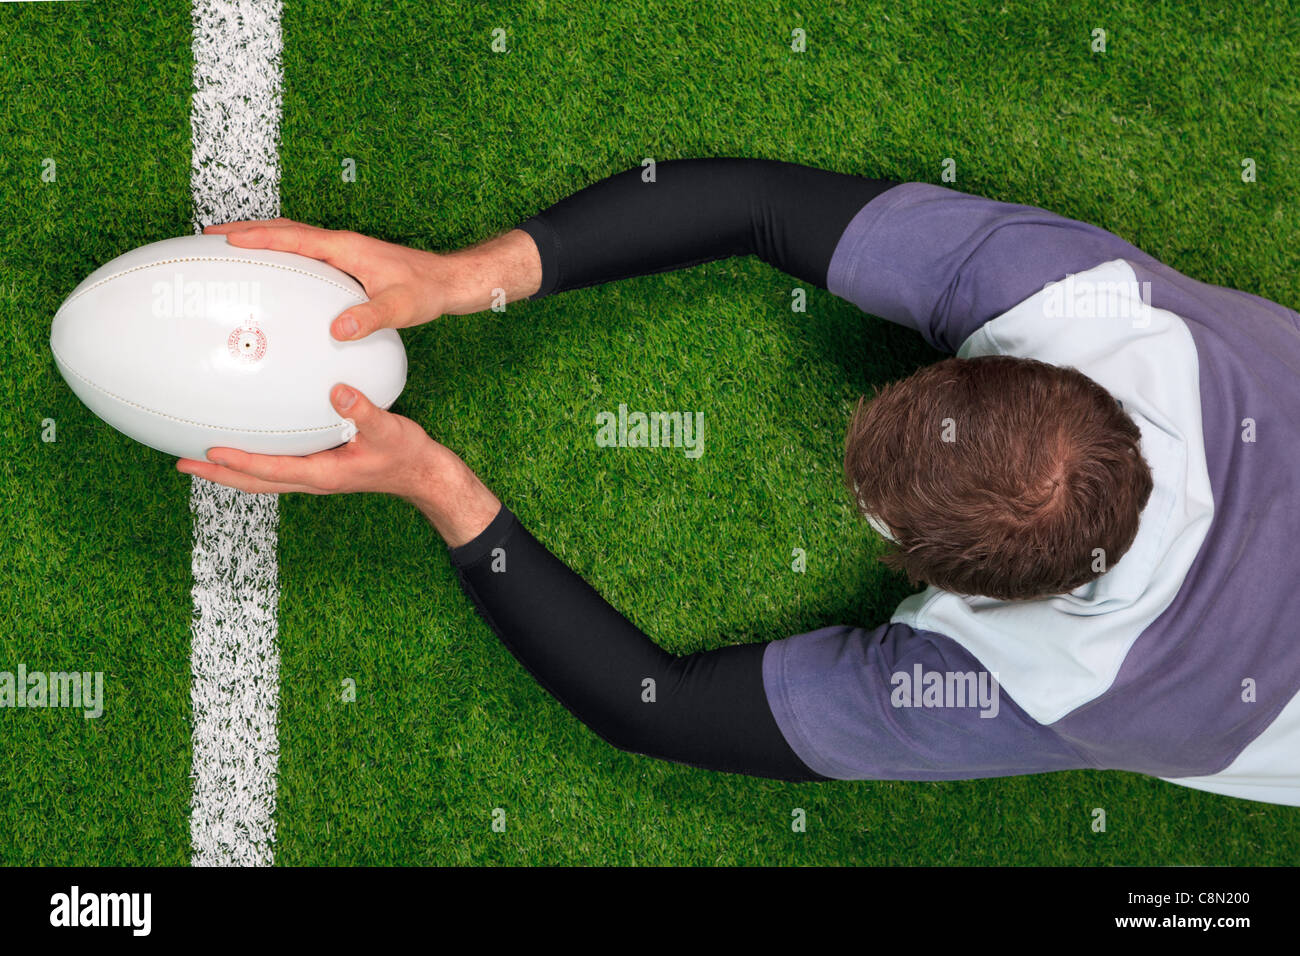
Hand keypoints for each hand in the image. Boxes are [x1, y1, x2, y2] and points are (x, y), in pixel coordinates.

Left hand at [176, 384, 440, 498]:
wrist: (421, 474)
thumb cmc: (406, 454)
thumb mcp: (388, 429)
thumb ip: (363, 410)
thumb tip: (336, 390)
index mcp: (323, 474)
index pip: (272, 470)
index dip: (240, 462)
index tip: (210, 451)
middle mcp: (313, 480)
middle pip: (255, 482)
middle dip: (219, 474)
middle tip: (183, 463)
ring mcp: (314, 478)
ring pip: (262, 479)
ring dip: (230, 471)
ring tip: (200, 459)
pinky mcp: (319, 470)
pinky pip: (276, 470)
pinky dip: (252, 463)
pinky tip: (246, 448)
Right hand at [204, 219, 541, 340]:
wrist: (447, 283)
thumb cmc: (426, 292)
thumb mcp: (400, 307)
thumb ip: (370, 317)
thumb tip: (338, 329)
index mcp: (346, 248)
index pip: (294, 238)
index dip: (259, 237)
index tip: (225, 238)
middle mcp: (340, 245)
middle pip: (284, 231)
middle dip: (246, 230)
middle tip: (208, 235)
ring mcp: (343, 252)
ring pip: (293, 240)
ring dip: (261, 240)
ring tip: (228, 248)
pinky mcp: (347, 263)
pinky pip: (305, 254)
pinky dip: (281, 255)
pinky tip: (272, 275)